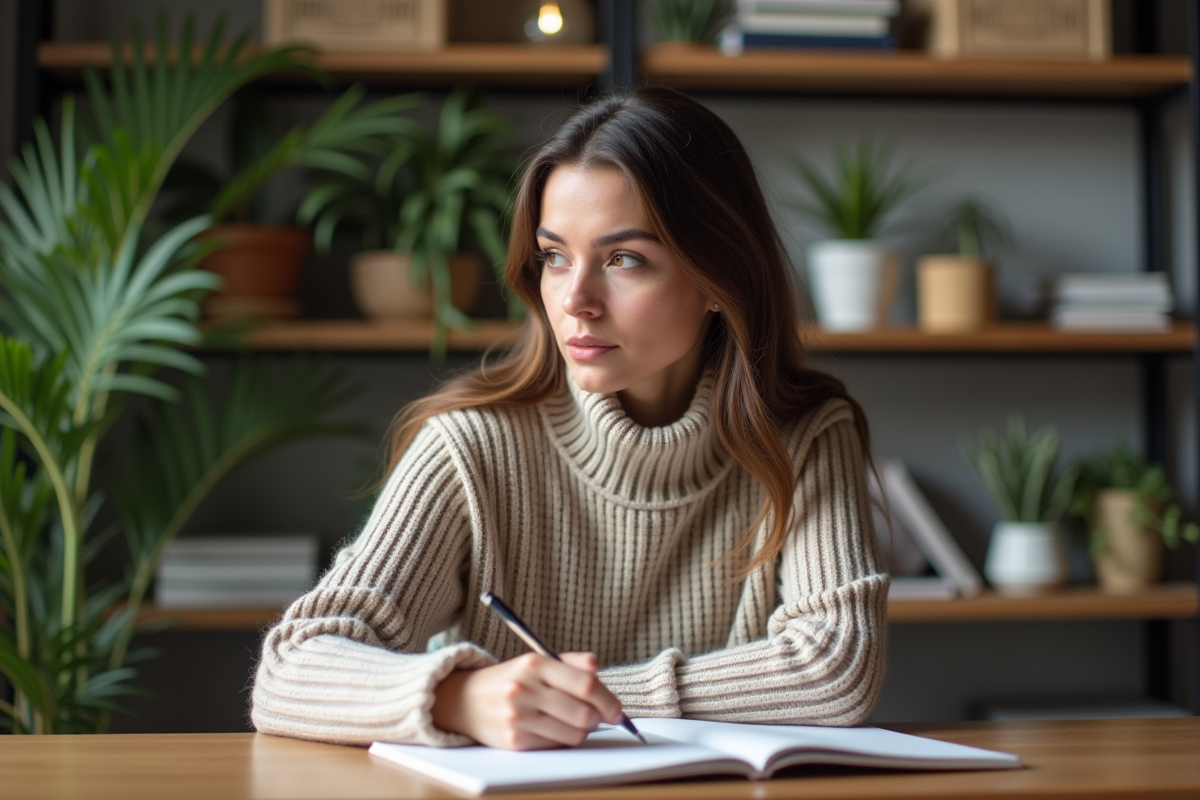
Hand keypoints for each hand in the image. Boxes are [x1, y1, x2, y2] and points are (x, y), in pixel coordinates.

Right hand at [431, 652, 623, 749]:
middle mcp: (524, 689)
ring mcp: (518, 717)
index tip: (617, 710)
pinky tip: (554, 728)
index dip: (608, 699)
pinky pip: (556, 744)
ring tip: (575, 721)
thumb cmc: (510, 680)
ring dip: (582, 730)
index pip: (585, 683)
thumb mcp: (537, 662)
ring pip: (574, 732)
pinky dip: (562, 738)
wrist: (464, 700)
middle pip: (583, 712)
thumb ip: (570, 662)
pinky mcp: (515, 740)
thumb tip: (596, 666)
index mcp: (534, 664)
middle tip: (601, 717)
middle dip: (599, 717)